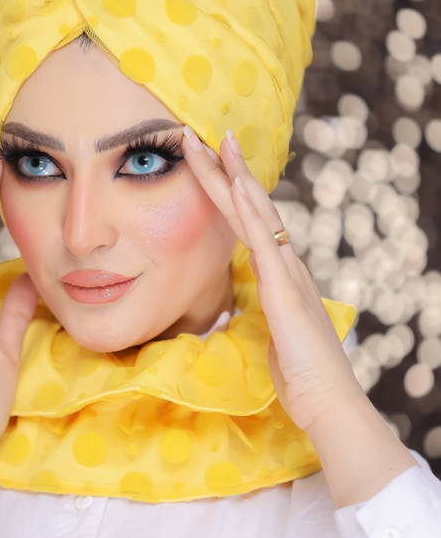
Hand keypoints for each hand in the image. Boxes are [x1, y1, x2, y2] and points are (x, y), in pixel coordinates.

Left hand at [181, 126, 363, 436]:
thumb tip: (256, 308)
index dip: (232, 193)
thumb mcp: (275, 336)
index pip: (252, 225)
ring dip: (233, 177)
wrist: (329, 402)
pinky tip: (234, 185)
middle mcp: (287, 265)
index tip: (214, 164)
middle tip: (207, 135)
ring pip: (256, 214)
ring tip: (214, 143)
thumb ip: (267, 315)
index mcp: (282, 276)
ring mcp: (288, 274)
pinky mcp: (285, 290)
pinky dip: (248, 211)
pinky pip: (263, 241)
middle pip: (252, 208)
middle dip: (228, 170)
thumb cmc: (301, 377)